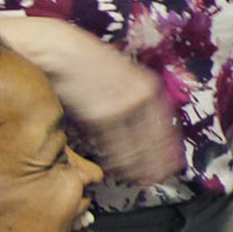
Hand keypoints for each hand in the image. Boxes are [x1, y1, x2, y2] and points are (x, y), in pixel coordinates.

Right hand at [0, 15, 177, 184]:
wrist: (59, 50)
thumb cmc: (83, 63)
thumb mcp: (117, 79)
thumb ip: (127, 101)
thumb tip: (132, 129)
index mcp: (149, 86)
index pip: (166, 126)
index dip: (169, 149)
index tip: (173, 164)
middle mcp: (142, 96)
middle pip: (156, 140)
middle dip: (157, 163)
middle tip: (158, 180)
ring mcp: (124, 106)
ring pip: (137, 146)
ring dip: (138, 166)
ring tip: (139, 181)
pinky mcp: (103, 115)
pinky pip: (115, 146)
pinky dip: (117, 161)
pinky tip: (118, 171)